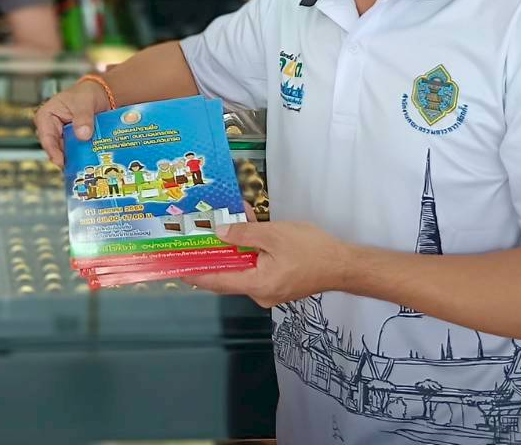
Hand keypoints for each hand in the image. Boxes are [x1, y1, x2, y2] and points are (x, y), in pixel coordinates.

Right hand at [33, 79, 111, 168]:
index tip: (61, 162)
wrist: (100, 95)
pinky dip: (84, 157)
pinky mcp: (74, 143)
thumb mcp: (84, 102)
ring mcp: (63, 138)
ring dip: (77, 159)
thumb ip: (83, 118)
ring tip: (87, 167)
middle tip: (78, 168)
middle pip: (56, 149)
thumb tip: (83, 135)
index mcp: (46, 116)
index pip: (46, 137)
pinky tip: (93, 162)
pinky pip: (77, 153)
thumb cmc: (86, 94)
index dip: (53, 151)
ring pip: (67, 153)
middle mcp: (52, 130)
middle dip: (68, 158)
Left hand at [184, 221, 352, 308]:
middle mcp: (260, 293)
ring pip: (243, 269)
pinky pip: (256, 268)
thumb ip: (244, 235)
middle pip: (228, 275)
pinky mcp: (279, 284)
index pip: (218, 281)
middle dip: (213, 256)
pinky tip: (248, 231)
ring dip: (234, 250)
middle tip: (194, 241)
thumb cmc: (312, 250)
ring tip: (222, 227)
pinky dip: (249, 253)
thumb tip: (219, 234)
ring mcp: (270, 290)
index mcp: (257, 285)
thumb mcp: (275, 235)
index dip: (195, 274)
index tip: (176, 268)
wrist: (345, 265)